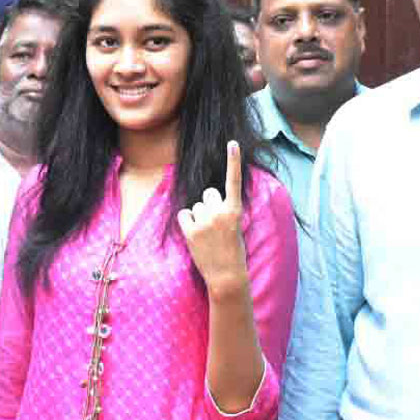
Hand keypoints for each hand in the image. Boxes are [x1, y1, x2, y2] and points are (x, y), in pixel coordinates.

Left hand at [177, 140, 246, 291]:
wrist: (227, 276)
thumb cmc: (233, 251)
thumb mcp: (235, 227)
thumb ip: (224, 210)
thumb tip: (208, 198)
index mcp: (235, 211)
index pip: (233, 181)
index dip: (233, 161)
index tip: (233, 143)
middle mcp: (219, 213)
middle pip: (208, 193)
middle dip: (210, 204)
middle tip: (216, 225)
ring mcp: (204, 222)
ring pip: (196, 206)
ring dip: (199, 216)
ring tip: (208, 235)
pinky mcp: (190, 231)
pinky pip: (184, 215)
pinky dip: (187, 223)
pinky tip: (196, 236)